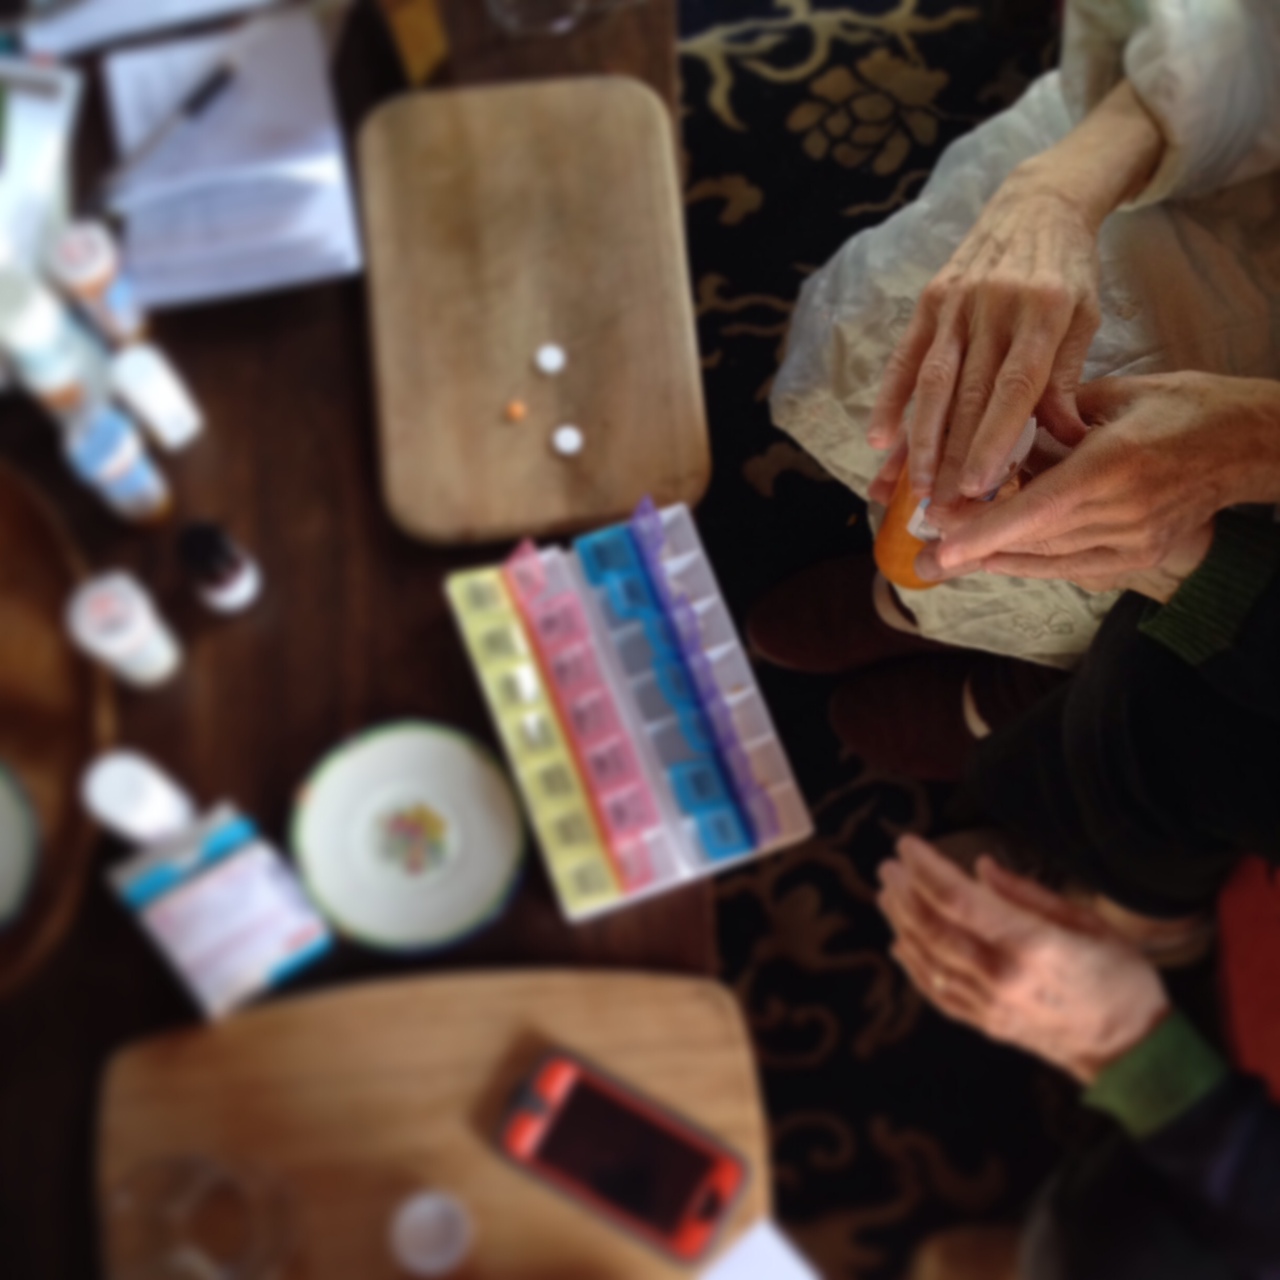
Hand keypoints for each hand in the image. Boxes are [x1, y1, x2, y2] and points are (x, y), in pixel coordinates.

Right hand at [866, 79, 1165, 508]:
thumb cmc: (1069, 270)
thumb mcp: (1086, 316)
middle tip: (942, 508)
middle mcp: (995, 307)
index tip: (981, 487)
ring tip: (911, 489)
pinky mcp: (930, 300)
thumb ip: (1068, 378)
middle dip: (952, 456)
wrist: (1038, 200)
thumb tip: (1060, 442)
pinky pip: (905, 359)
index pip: (1013, 387)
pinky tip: (877, 442)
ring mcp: (956, 302)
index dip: (994, 440)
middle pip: (967, 395)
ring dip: (918, 441)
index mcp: (1045, 312)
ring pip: (932, 384)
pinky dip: (888, 402)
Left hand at [877, 835, 1169, 1083]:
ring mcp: (990, 1004)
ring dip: (901, 922)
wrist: (1130, 1051)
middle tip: (889, 865)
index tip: (908, 844)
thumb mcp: (1088, 922)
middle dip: (904, 891)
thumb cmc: (1120, 978)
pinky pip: (936, 991)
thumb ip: (1028, 894)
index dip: (927, 868)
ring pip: (927, 957)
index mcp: (1033, 945)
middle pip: (933, 927)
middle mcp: (1003, 976)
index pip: (960, 899)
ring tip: (888, 894)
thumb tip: (981, 867)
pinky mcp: (985, 1023)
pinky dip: (913, 964)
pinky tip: (900, 941)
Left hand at [922, 372, 1279, 590]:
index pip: (1036, 507)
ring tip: (948, 561)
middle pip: (1033, 540)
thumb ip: (1053, 417)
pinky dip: (1030, 563)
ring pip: (1048, 559)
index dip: (985, 530)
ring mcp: (1133, 541)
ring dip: (996, 559)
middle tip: (924, 555)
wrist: (1248, 444)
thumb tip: (995, 434)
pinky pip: (1071, 569)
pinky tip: (995, 560)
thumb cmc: (1181, 407)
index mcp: (1113, 465)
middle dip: (974, 549)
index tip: (940, 542)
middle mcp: (1122, 511)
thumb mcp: (1114, 396)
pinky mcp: (1139, 559)